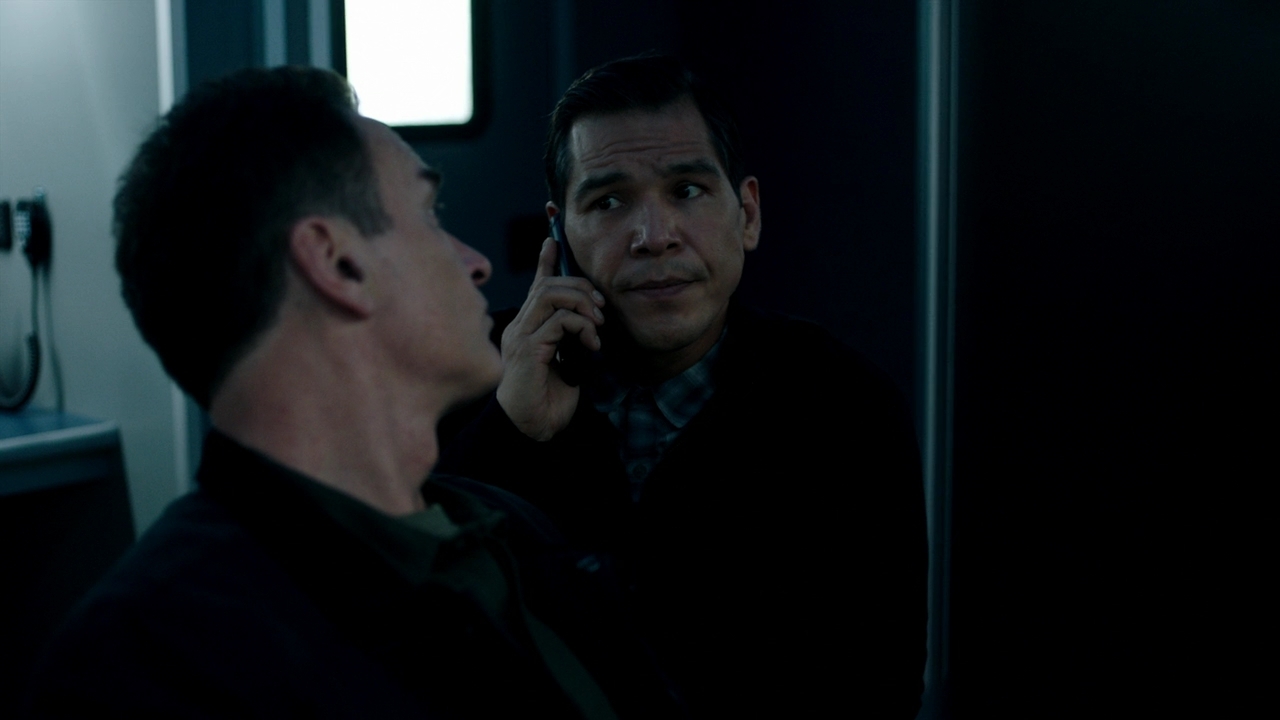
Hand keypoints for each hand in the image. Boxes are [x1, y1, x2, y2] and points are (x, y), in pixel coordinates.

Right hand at [496, 237, 604, 440]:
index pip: (537, 284)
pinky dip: (582, 328)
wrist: (533, 428)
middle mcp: (520, 326)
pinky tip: (592, 346)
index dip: (546, 260)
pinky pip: (559, 321)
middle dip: (582, 288)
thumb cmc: (549, 397)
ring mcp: (521, 336)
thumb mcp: (567, 358)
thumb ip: (572, 336)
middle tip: (602, 311)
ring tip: (598, 327)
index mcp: (529, 325)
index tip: (553, 239)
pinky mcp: (529, 350)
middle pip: (549, 285)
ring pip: (553, 296)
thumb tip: (592, 319)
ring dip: (584, 306)